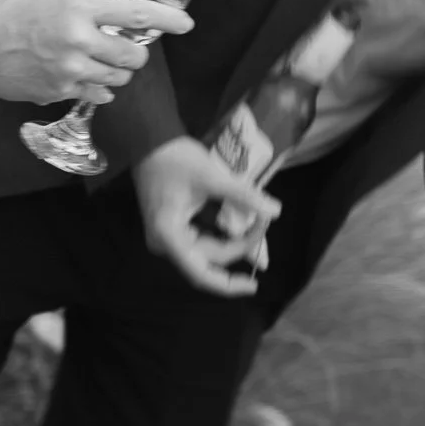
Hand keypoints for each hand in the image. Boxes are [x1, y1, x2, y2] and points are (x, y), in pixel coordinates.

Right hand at [0, 0, 189, 103]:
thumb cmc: (10, 19)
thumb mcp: (54, 5)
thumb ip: (89, 16)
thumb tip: (122, 30)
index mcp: (78, 9)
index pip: (135, 15)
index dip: (167, 20)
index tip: (186, 23)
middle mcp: (79, 40)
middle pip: (133, 58)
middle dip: (134, 57)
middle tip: (121, 51)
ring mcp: (69, 71)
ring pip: (118, 81)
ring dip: (115, 75)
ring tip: (92, 63)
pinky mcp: (59, 93)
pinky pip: (97, 96)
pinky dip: (96, 90)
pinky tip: (76, 77)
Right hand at [131, 137, 281, 297]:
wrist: (149, 140)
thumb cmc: (175, 158)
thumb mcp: (212, 177)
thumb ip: (244, 196)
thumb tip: (275, 212)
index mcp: (169, 236)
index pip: (201, 275)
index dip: (228, 285)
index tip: (253, 285)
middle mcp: (165, 243)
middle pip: (207, 260)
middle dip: (238, 247)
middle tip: (263, 224)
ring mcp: (166, 236)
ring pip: (205, 251)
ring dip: (231, 242)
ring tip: (257, 227)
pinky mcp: (171, 227)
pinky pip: (199, 240)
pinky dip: (221, 235)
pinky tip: (239, 226)